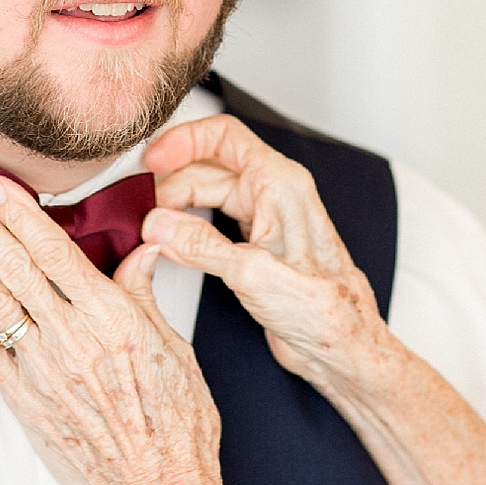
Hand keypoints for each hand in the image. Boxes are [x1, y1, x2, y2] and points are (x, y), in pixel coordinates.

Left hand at [0, 176, 243, 484]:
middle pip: (14, 267)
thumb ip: (144, 295)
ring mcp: (43, 368)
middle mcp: (70, 337)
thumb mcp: (173, 347)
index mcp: (110, 316)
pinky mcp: (26, 399)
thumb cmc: (176, 423)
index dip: (20, 214)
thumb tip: (142, 250)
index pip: (54, 251)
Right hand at [141, 115, 393, 393]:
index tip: (150, 160)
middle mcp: (273, 193)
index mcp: (280, 184)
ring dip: (176, 207)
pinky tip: (170, 243)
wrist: (344, 348)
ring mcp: (264, 218)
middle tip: (141, 212)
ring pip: (208, 194)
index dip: (182, 140)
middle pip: (208, 166)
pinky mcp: (255, 244)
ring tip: (149, 229)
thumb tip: (158, 224)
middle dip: (170, 183)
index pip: (224, 136)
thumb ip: (202, 246)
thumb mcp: (255, 275)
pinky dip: (188, 227)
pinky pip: (213, 221)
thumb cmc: (325, 312)